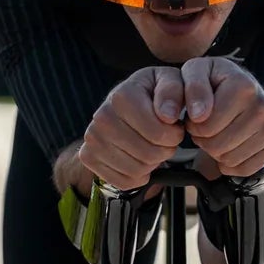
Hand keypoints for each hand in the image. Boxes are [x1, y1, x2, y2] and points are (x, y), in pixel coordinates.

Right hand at [77, 66, 186, 189]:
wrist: (124, 102)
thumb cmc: (152, 93)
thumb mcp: (169, 81)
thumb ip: (173, 91)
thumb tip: (168, 115)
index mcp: (122, 96)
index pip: (159, 133)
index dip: (175, 135)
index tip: (174, 126)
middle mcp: (102, 117)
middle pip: (149, 154)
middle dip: (165, 150)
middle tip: (164, 139)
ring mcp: (92, 138)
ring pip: (138, 170)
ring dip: (153, 163)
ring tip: (151, 145)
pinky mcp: (88, 156)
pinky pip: (124, 182)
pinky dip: (138, 175)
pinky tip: (139, 158)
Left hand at [179, 56, 263, 177]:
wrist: (242, 87)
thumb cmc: (214, 80)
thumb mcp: (196, 72)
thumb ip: (193, 88)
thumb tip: (199, 114)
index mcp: (244, 86)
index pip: (205, 127)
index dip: (194, 125)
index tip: (197, 114)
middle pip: (217, 146)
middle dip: (205, 139)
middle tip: (208, 125)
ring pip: (230, 160)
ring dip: (217, 151)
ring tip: (219, 131)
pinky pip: (245, 169)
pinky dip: (232, 163)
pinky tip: (231, 144)